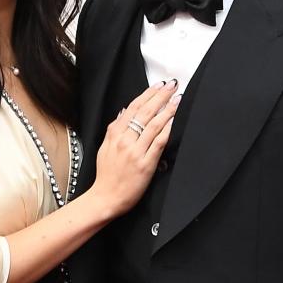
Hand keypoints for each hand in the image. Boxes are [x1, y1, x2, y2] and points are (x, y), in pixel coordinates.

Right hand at [90, 81, 179, 217]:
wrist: (106, 197)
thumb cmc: (106, 175)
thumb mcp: (104, 147)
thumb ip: (114, 129)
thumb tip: (124, 112)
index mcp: (115, 134)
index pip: (133, 107)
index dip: (148, 94)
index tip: (159, 85)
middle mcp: (125, 140)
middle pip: (145, 112)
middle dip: (160, 96)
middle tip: (172, 85)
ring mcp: (135, 151)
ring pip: (154, 125)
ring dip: (168, 110)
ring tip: (177, 99)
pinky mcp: (145, 163)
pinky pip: (158, 143)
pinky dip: (166, 130)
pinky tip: (173, 121)